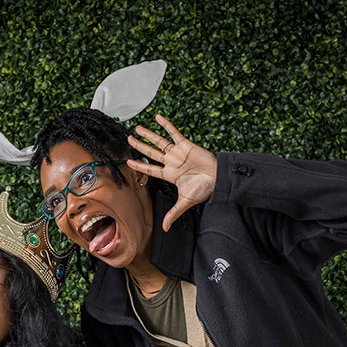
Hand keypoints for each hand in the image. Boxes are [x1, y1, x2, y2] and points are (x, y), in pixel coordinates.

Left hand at [127, 114, 217, 231]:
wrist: (218, 178)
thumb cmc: (204, 189)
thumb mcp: (185, 202)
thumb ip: (173, 213)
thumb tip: (165, 228)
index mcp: (170, 175)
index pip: (150, 169)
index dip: (139, 165)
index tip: (128, 161)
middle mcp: (171, 162)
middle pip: (151, 153)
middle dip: (139, 146)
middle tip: (128, 139)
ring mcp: (178, 152)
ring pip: (159, 142)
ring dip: (148, 135)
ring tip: (136, 128)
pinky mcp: (186, 145)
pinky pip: (174, 133)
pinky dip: (166, 125)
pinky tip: (158, 117)